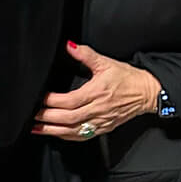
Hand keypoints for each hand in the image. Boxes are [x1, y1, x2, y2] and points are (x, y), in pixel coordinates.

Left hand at [32, 43, 161, 139]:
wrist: (147, 92)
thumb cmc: (128, 78)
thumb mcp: (106, 62)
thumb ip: (86, 54)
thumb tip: (69, 45)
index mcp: (98, 92)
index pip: (71, 100)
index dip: (54, 101)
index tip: (42, 99)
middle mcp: (99, 109)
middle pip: (69, 118)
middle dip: (49, 118)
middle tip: (33, 115)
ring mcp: (101, 121)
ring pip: (74, 130)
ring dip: (54, 131)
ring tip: (37, 128)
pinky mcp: (104, 128)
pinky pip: (83, 136)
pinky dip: (67, 136)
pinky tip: (56, 133)